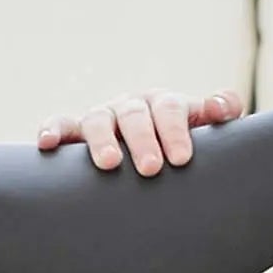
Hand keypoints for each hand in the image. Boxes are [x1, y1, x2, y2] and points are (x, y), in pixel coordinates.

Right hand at [35, 88, 242, 173]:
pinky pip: (61, 125)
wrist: (152, 157)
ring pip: (98, 120)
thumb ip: (219, 113)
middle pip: (134, 115)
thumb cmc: (179, 146)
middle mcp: (131, 106)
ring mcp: (102, 116)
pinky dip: (53, 130)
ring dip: (103, 139)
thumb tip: (225, 107)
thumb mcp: (203, 129)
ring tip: (110, 163)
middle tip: (151, 168)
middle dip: (142, 140)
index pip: (170, 110)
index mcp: (163, 104)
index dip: (175, 131)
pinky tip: (47, 143)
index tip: (181, 159)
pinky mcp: (76, 130)